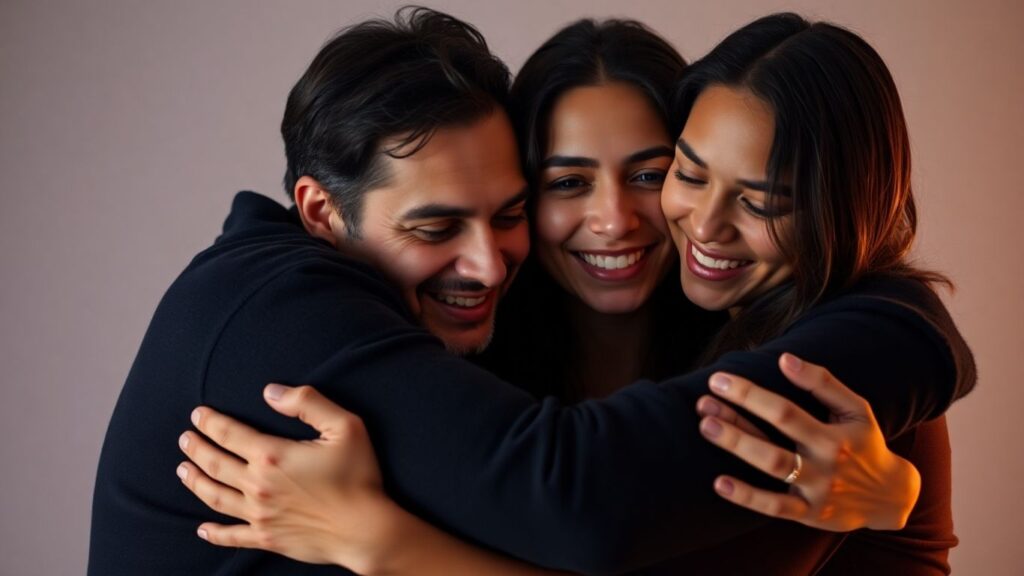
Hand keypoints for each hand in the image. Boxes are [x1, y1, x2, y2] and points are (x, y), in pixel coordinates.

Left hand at [176, 384, 400, 572]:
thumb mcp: (345, 427)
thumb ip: (308, 403)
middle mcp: (258, 485)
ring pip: (215, 496)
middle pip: (215, 463)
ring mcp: (259, 515)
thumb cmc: (359, 476)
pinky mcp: (267, 538)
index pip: (230, 434)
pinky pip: (231, 536)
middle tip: (185, 438)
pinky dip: (213, 532)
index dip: (211, 422)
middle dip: (197, 448)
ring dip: (195, 481)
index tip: (197, 414)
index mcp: (273, 456)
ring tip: (183, 470)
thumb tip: (271, 392)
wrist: (365, 530)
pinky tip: (201, 528)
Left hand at [696, 353, 920, 531]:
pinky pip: (775, 508)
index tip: (719, 379)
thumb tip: (784, 358)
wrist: (890, 495)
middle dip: (736, 420)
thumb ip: (823, 382)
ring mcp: (816, 490)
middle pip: (775, 439)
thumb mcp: (855, 408)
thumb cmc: (864, 443)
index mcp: (833, 434)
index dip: (751, 394)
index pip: (785, 411)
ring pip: (772, 468)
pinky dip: (747, 498)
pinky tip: (719, 483)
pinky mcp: (809, 514)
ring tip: (707, 427)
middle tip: (703, 403)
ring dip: (738, 447)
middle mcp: (824, 462)